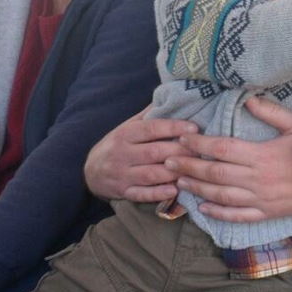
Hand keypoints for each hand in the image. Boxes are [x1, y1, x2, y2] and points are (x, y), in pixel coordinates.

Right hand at [84, 106, 198, 201]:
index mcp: (125, 134)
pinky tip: (174, 191)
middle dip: (180, 151)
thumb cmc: (117, 144)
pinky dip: (157, 194)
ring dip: (173, 173)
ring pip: (150, 174)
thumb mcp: (127, 126)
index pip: (152, 129)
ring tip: (193, 170)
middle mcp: (123, 154)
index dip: (174, 128)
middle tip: (201, 150)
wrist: (89, 171)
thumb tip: (170, 96)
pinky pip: (141, 194)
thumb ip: (148, 114)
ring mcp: (122, 175)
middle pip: (154, 152)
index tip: (194, 128)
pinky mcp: (123, 192)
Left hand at [168, 96, 291, 221]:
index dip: (199, 144)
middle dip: (188, 166)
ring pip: (220, 195)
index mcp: (262, 155)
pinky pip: (236, 215)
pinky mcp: (266, 213)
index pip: (222, 149)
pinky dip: (217, 213)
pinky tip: (202, 207)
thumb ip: (271, 111)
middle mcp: (258, 179)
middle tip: (168, 161)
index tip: (183, 139)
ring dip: (197, 188)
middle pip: (214, 173)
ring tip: (179, 180)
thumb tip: (247, 98)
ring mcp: (261, 199)